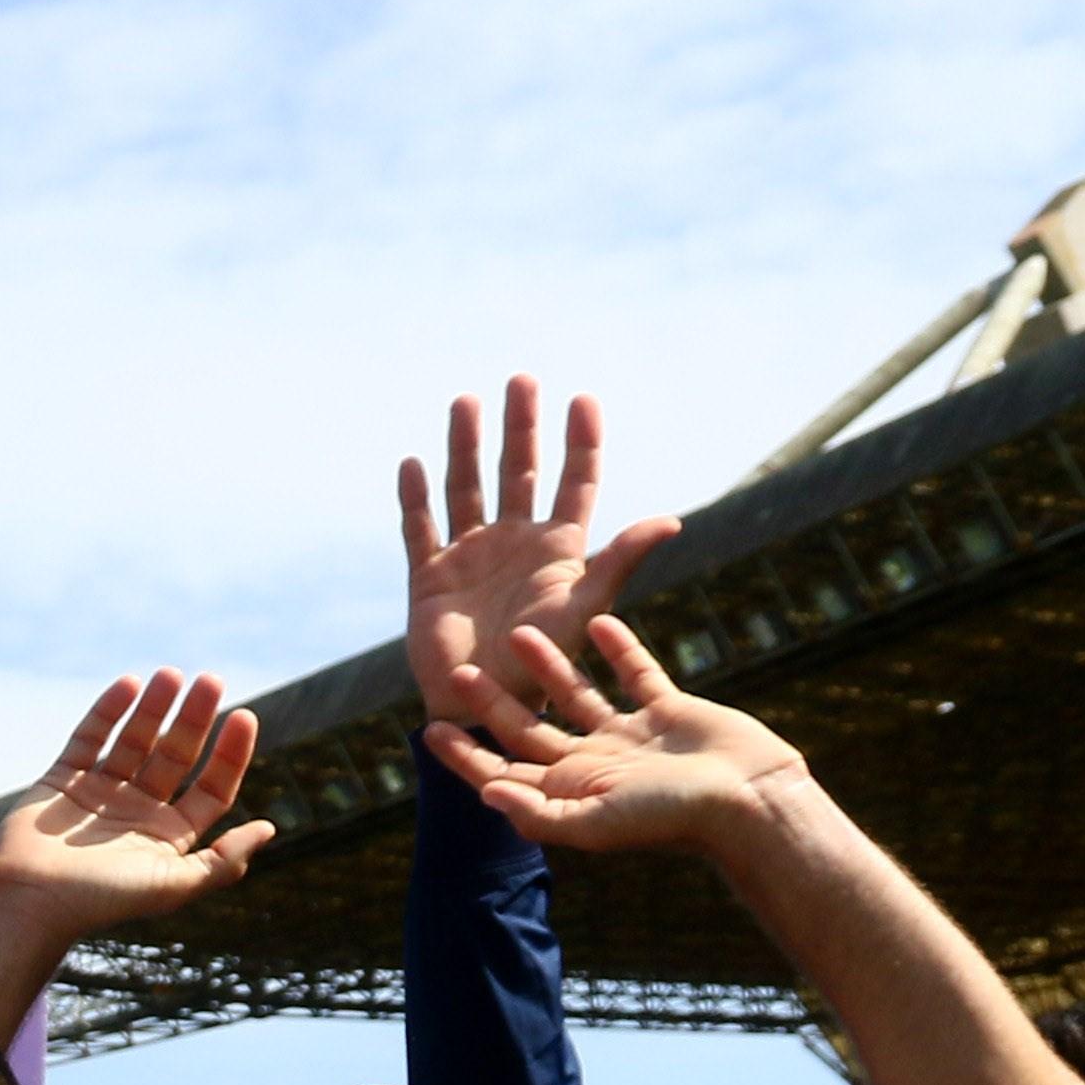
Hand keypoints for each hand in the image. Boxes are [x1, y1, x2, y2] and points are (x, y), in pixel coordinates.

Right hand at [0, 670, 269, 946]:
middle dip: (195, 718)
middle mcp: (137, 811)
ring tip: (170, 674)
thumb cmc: (101, 900)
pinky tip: (129, 684)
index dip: (230, 753)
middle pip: (176, 755)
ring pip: (134, 740)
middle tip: (211, 681)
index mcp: (167, 836)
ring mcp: (99, 792)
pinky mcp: (61, 779)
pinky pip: (89, 737)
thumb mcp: (173, 886)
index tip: (242, 716)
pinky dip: (107, 710)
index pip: (210, 788)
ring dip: (154, 707)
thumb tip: (269, 828)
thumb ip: (223, 861)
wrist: (29, 901)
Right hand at [399, 376, 680, 730]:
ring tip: (465, 402)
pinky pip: (420, 528)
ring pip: (467, 487)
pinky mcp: (430, 576)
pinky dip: (414, 497)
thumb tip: (672, 520)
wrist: (484, 705)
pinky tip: (412, 463)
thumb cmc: (542, 664)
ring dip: (465, 445)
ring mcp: (471, 556)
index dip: (579, 440)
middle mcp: (515, 542)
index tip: (582, 399)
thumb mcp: (586, 606)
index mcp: (558, 547)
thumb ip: (620, 560)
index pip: (574, 480)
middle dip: (520, 425)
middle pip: (518, 470)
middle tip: (522, 379)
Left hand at [427, 617, 806, 858]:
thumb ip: (540, 813)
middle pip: (530, 730)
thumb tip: (486, 796)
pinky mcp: (667, 710)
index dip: (466, 756)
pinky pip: (635, 672)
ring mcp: (630, 737)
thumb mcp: (596, 822)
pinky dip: (617, 648)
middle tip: (461, 671)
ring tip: (519, 633)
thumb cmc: (670, 819)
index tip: (429, 730)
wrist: (747, 800)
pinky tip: (597, 620)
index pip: (504, 773)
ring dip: (550, 666)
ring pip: (578, 694)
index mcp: (571, 794)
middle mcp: (593, 766)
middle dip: (495, 704)